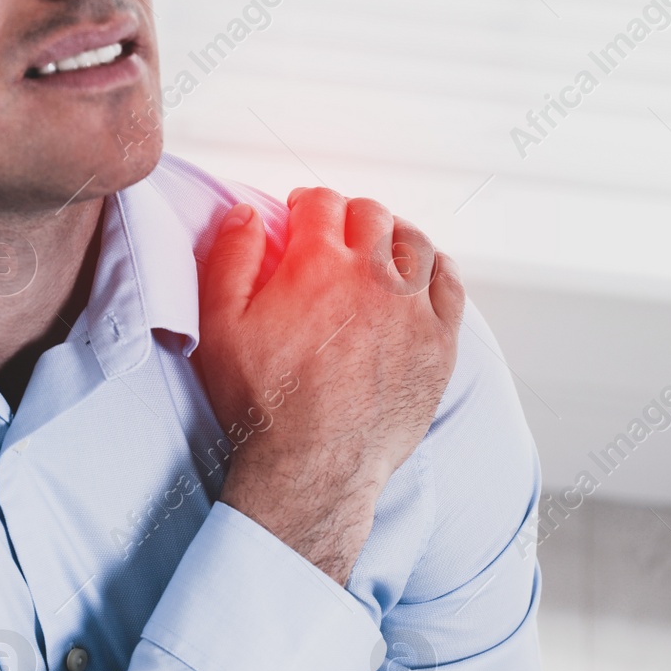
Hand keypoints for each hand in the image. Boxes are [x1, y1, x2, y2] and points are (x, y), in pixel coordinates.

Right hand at [194, 189, 463, 583]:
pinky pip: (449, 283)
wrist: (313, 468)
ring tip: (376, 249)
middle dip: (348, 216)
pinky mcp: (440, 343)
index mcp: (318, 265)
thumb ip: (232, 259)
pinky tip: (419, 275)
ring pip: (413, 242)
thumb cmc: (264, 406)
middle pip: (371, 215)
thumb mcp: (221, 327)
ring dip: (392, 236)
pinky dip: (434, 268)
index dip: (307, 203)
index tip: (301, 214)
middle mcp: (373, 277)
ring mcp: (413, 310)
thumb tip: (248, 214)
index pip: (322, 202)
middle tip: (335, 233)